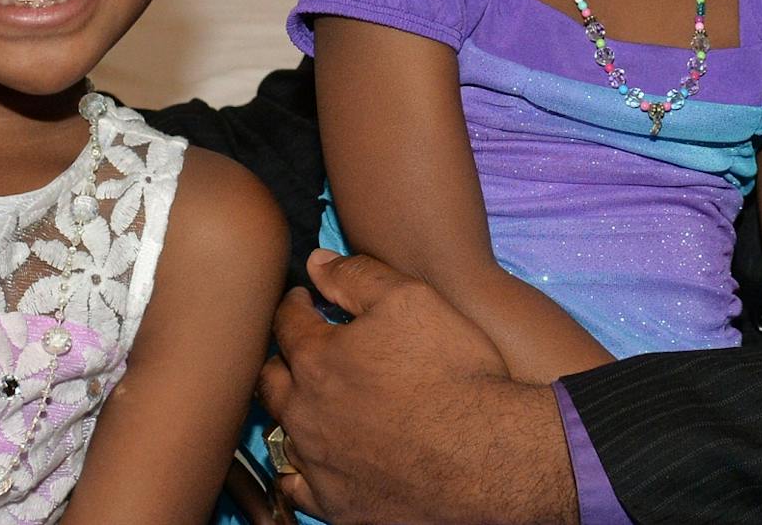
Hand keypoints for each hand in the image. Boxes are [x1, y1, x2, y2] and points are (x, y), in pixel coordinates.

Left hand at [258, 249, 577, 524]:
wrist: (488, 455)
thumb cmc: (453, 370)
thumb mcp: (411, 298)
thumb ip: (357, 275)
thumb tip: (316, 262)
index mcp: (317, 359)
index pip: (287, 322)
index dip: (295, 305)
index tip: (304, 300)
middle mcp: (305, 413)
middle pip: (273, 379)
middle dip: (284, 356)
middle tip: (301, 348)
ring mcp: (318, 464)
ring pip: (282, 432)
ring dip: (291, 411)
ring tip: (309, 400)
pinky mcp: (336, 505)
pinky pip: (296, 487)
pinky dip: (298, 470)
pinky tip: (312, 459)